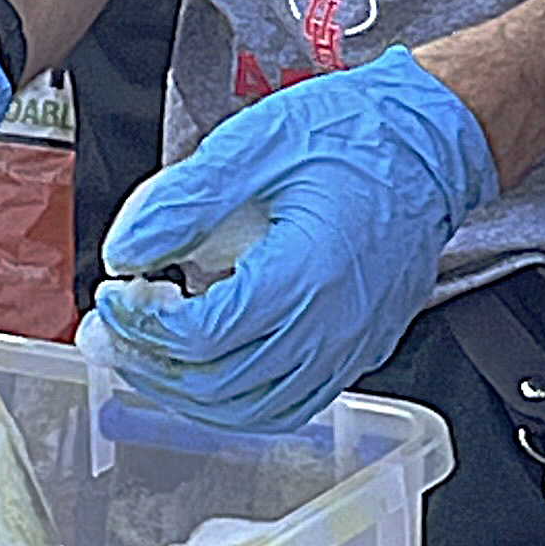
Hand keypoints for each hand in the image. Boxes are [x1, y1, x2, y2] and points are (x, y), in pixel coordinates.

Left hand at [86, 49, 496, 432]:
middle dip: (151, 365)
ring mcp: (350, 345)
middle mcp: (332, 326)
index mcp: (304, 274)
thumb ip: (182, 201)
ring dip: (188, 395)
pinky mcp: (360, 348)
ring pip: (254, 410)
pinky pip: (291, 404)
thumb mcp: (253, 145)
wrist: (430, 140)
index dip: (143, 324)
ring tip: (148, 359)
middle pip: (220, 384)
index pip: (202, 334)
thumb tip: (126, 249)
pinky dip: (238, 403)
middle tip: (113, 333)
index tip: (114, 294)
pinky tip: (207, 373)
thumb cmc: (355, 134)